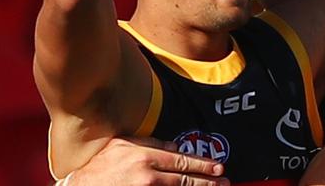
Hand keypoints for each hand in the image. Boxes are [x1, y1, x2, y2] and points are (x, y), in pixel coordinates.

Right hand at [67, 137, 228, 185]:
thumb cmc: (100, 166)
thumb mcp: (123, 145)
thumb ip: (150, 142)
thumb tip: (175, 146)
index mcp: (145, 158)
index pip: (182, 161)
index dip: (203, 165)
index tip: (218, 167)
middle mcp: (148, 177)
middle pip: (185, 180)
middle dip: (208, 181)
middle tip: (224, 181)